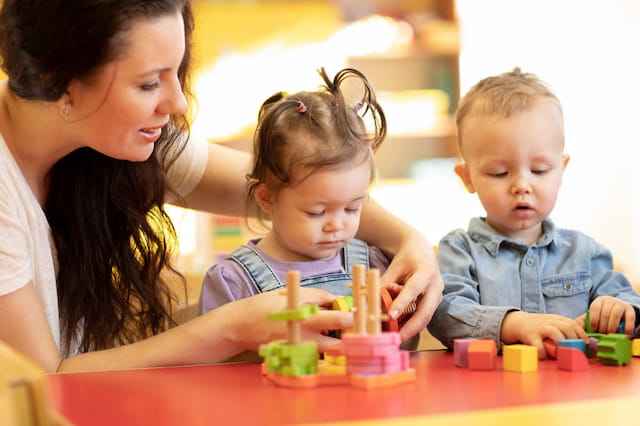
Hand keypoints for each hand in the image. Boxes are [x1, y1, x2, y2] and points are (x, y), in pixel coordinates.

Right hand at [225, 288, 352, 352]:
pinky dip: (318, 350)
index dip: (351, 316)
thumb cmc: (262, 306)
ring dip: (334, 344)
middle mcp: (304, 337)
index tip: (358, 313)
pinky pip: (312, 357)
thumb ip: (313, 295)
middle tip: (348, 327)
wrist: (237, 327)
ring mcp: (298, 350)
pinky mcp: (291, 358)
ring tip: (329, 333)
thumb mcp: (287, 293)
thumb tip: (332, 298)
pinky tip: (313, 340)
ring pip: (327, 353)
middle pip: (338, 344)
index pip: (338, 319)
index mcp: (304, 317)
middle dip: (346, 336)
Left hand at [380, 236, 442, 341]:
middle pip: (425, 312)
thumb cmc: (408, 258)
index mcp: (426, 272)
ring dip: (409, 329)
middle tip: (396, 338)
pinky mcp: (434, 303)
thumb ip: (384, 284)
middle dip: (411, 328)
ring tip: (393, 336)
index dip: (402, 304)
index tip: (391, 316)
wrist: (423, 252)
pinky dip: (410, 324)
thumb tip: (368, 300)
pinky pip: (422, 316)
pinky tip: (398, 330)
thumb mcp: (394, 267)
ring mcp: (437, 296)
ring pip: (425, 318)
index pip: (413, 290)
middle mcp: (435, 286)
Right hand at [501, 311, 586, 358]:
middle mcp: (550, 322)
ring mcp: (540, 328)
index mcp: (558, 319)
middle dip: (574, 340)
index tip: (588, 345)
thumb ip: (567, 328)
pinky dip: (544, 353)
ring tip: (563, 354)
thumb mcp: (554, 323)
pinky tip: (546, 357)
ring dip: (562, 345)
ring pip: (555, 333)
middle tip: (576, 351)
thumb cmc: (540, 326)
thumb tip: (586, 341)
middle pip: (567, 327)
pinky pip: (539, 346)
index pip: (574, 324)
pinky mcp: (531, 335)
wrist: (518, 322)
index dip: (582, 335)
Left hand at [575, 296, 635, 334]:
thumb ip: (586, 319)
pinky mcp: (630, 309)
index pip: (594, 308)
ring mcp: (620, 304)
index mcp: (599, 300)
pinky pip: (629, 317)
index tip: (593, 328)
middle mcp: (609, 300)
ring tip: (610, 334)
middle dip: (603, 326)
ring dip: (612, 326)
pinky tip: (625, 333)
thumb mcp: (595, 313)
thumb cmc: (604, 313)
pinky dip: (628, 326)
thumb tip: (576, 327)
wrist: (620, 307)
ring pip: (615, 314)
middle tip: (602, 334)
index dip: (593, 319)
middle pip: (605, 313)